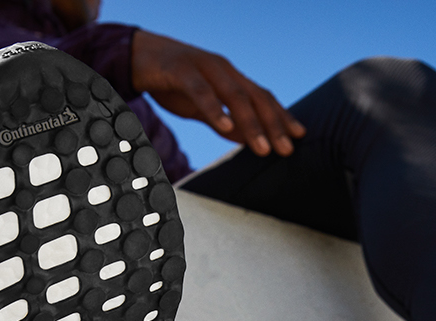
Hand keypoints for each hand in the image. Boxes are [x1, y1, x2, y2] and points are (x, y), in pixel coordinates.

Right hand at [130, 30, 305, 156]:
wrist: (137, 56)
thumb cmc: (172, 82)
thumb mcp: (201, 107)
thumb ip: (223, 122)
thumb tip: (246, 139)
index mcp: (230, 78)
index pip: (263, 98)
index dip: (281, 117)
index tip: (298, 137)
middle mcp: (223, 70)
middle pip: (255, 97)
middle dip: (273, 124)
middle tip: (286, 149)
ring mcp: (204, 67)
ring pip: (234, 95)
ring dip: (250, 122)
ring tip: (262, 147)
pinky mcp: (182, 70)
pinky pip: (201, 91)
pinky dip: (215, 109)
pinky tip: (225, 126)